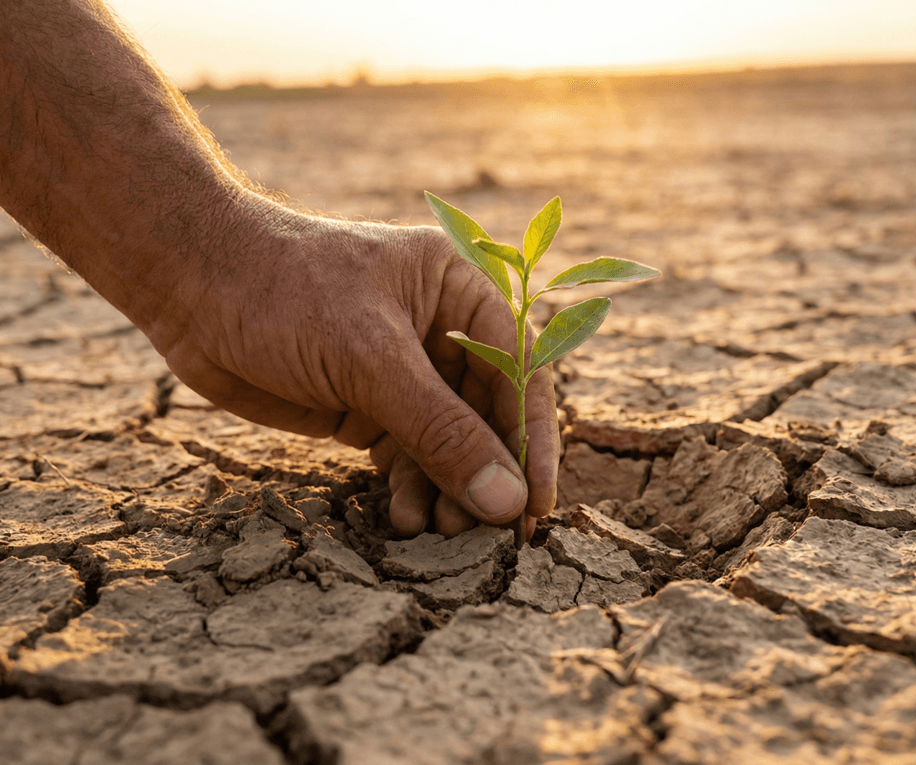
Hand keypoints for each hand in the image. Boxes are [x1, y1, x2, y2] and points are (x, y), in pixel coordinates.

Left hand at [162, 209, 558, 538]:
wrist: (188, 288)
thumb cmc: (285, 293)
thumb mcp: (370, 359)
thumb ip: (442, 431)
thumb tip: (505, 502)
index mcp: (460, 291)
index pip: (518, 371)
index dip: (531, 439)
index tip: (535, 504)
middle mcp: (440, 332)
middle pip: (487, 415)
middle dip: (486, 473)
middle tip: (485, 532)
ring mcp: (401, 372)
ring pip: (447, 443)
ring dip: (448, 490)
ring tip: (440, 531)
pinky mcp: (365, 405)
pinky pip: (406, 457)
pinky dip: (410, 490)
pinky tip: (402, 518)